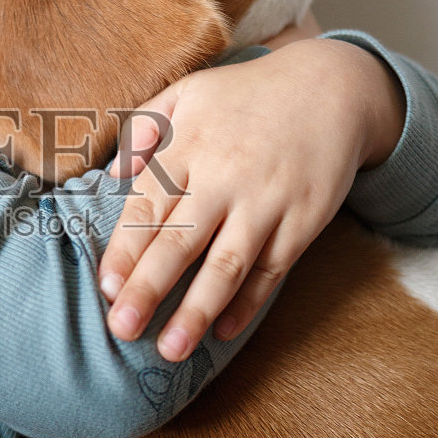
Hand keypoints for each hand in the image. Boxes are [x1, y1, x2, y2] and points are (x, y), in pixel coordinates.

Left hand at [97, 26, 404, 359]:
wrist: (331, 87)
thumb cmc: (246, 96)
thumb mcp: (189, 92)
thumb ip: (144, 128)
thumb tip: (110, 174)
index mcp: (189, 146)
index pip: (148, 207)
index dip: (125, 250)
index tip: (106, 288)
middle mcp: (225, 177)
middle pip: (181, 242)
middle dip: (149, 289)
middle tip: (122, 329)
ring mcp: (267, 202)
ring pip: (227, 265)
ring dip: (197, 311)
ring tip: (170, 349)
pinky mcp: (303, 221)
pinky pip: (271, 271)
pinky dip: (248, 304)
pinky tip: (222, 332)